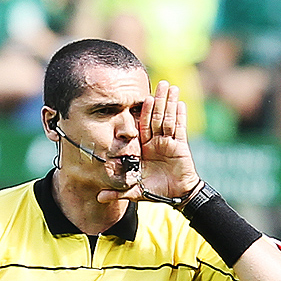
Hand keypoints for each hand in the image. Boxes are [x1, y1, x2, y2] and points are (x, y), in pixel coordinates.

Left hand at [98, 80, 199, 203]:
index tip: (143, 98)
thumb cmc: (155, 191)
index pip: (143, 126)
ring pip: (168, 119)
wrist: (176, 195)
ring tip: (171, 87)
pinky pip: (180, 129)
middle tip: (160, 83)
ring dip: (170, 103)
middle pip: (157, 118)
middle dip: (159, 100)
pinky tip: (181, 103)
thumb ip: (118, 193)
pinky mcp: (181, 147)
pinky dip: (181, 117)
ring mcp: (169, 143)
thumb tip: (98, 197)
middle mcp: (156, 143)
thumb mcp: (135, 191)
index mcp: (144, 148)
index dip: (143, 112)